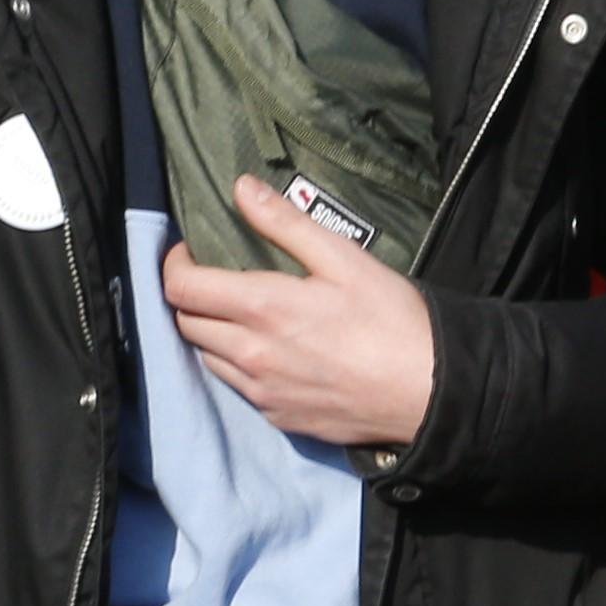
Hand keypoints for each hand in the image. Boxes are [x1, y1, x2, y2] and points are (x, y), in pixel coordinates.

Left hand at [162, 177, 436, 446]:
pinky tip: (271, 352)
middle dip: (191, 296)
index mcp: (262, 308)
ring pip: (207, 357)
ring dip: (211, 332)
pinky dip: (239, 364)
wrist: (432, 392)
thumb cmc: (394, 320)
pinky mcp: (279, 417)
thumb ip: (285, 223)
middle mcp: (250, 355)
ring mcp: (262, 391)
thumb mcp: (344, 258)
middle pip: (185, 323)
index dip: (174, 264)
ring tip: (241, 315)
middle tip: (217, 279)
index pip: (181, 287)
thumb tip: (241, 187)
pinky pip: (238, 387)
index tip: (191, 251)